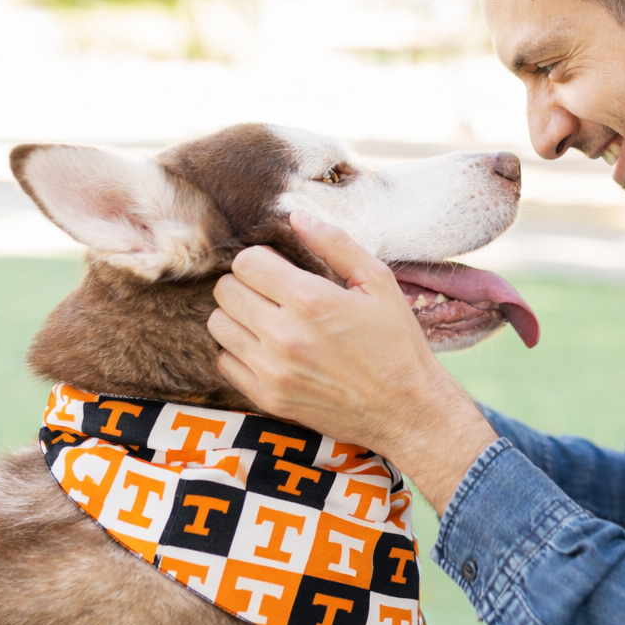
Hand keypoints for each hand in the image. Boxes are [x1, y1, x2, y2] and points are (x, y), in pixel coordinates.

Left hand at [208, 211, 497, 513]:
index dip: (262, 259)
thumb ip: (335, 244)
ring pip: (218, 325)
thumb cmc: (396, 342)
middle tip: (272, 292)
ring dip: (238, 316)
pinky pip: (224, 362)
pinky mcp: (267, 398)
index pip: (247, 262)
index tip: (279, 268)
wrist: (405, 408)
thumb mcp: (378, 282)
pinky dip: (238, 350)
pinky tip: (267, 348)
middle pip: (225, 291)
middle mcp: (284, 335)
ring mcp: (272, 370)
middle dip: (246, 283)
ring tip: (268, 319)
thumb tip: (296, 216)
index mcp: (311, 300)